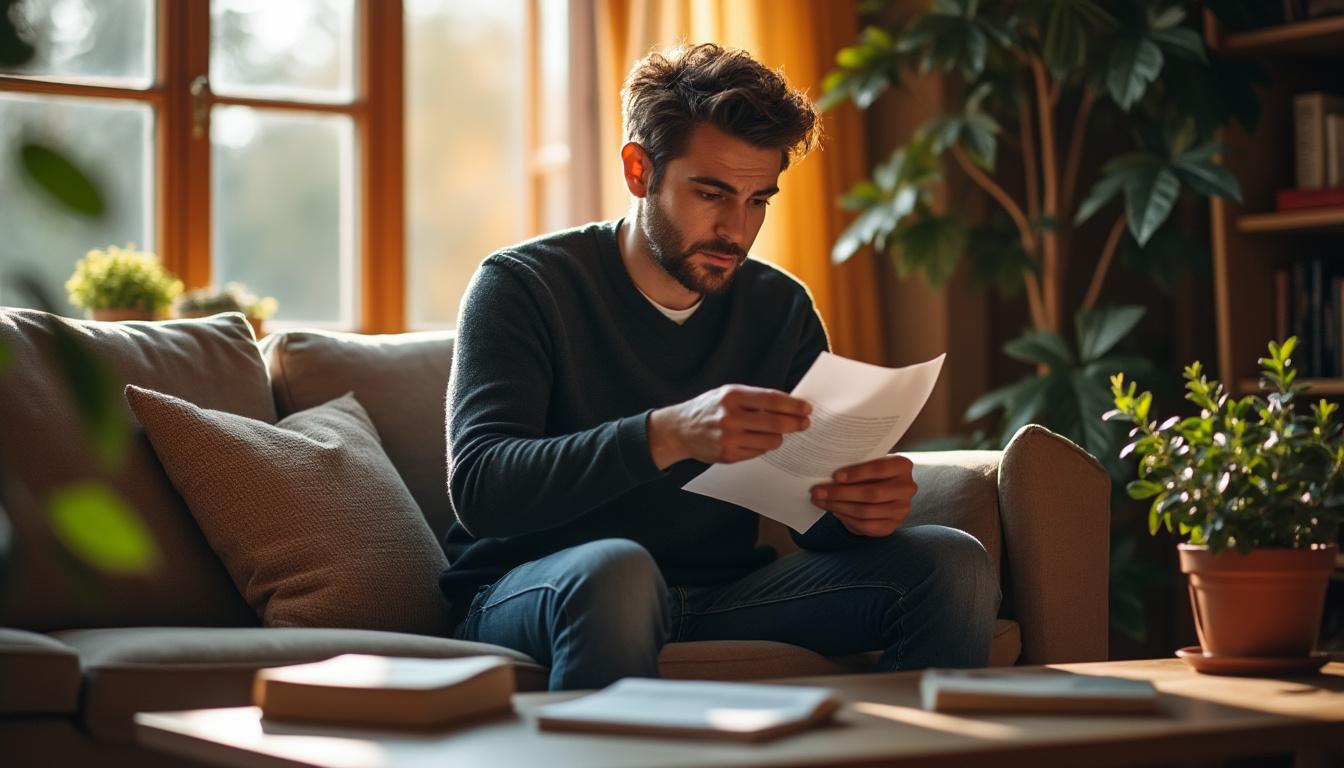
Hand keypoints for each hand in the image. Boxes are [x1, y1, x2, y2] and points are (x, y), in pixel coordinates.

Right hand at [647, 385, 810, 468]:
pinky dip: (762, 447)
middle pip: (776, 423)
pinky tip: (755, 440)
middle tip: (804, 423)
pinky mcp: (728, 455)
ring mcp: (729, 438)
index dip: (794, 405)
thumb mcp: (728, 393)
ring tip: (775, 432)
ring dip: (779, 437)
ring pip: (771, 442)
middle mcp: (731, 417)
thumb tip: (789, 405)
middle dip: (795, 423)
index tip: (807, 408)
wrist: (679, 429)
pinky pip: (759, 453)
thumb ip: (755, 398)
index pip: (772, 400)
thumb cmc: (709, 408)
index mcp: (733, 396)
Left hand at [810, 454, 915, 536]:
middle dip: (840, 493)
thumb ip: (856, 464)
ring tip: (820, 501)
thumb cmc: (871, 472)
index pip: (880, 469)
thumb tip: (826, 471)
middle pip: (871, 493)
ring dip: (839, 507)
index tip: (835, 476)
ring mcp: (902, 509)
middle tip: (817, 492)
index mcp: (903, 465)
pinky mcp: (893, 525)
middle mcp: (907, 488)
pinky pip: (866, 525)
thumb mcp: (868, 463)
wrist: (884, 492)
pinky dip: (846, 519)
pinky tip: (834, 511)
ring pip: (866, 511)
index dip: (857, 473)